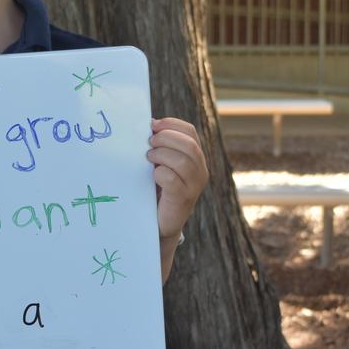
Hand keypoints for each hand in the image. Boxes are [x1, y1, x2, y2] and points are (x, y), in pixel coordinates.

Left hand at [147, 117, 207, 281]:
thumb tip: (149, 124)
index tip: (153, 124)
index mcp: (196, 158)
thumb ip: (161, 147)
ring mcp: (194, 186)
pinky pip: (172, 179)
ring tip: (148, 158)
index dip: (172, 125)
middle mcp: (200, 171)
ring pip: (182, 160)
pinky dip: (160, 172)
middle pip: (189, 144)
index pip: (190, 133)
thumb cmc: (158, 189)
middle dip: (166, 138)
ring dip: (161, 154)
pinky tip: (153, 175)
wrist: (160, 223)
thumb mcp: (162, 164)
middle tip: (149, 142)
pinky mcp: (183, 199)